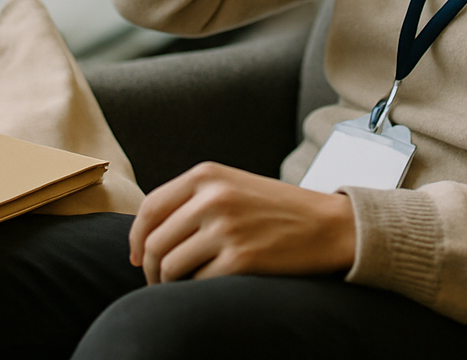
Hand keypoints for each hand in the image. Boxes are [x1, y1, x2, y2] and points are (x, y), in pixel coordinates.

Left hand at [128, 161, 355, 282]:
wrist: (330, 225)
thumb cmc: (278, 209)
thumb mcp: (232, 186)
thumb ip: (191, 200)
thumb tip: (143, 239)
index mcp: (206, 174)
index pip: (149, 208)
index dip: (136, 239)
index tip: (137, 258)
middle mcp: (212, 197)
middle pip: (154, 242)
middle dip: (150, 269)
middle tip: (159, 282)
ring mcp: (226, 228)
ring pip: (169, 266)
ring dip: (168, 284)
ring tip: (180, 288)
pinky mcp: (240, 260)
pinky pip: (196, 284)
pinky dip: (196, 292)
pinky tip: (208, 289)